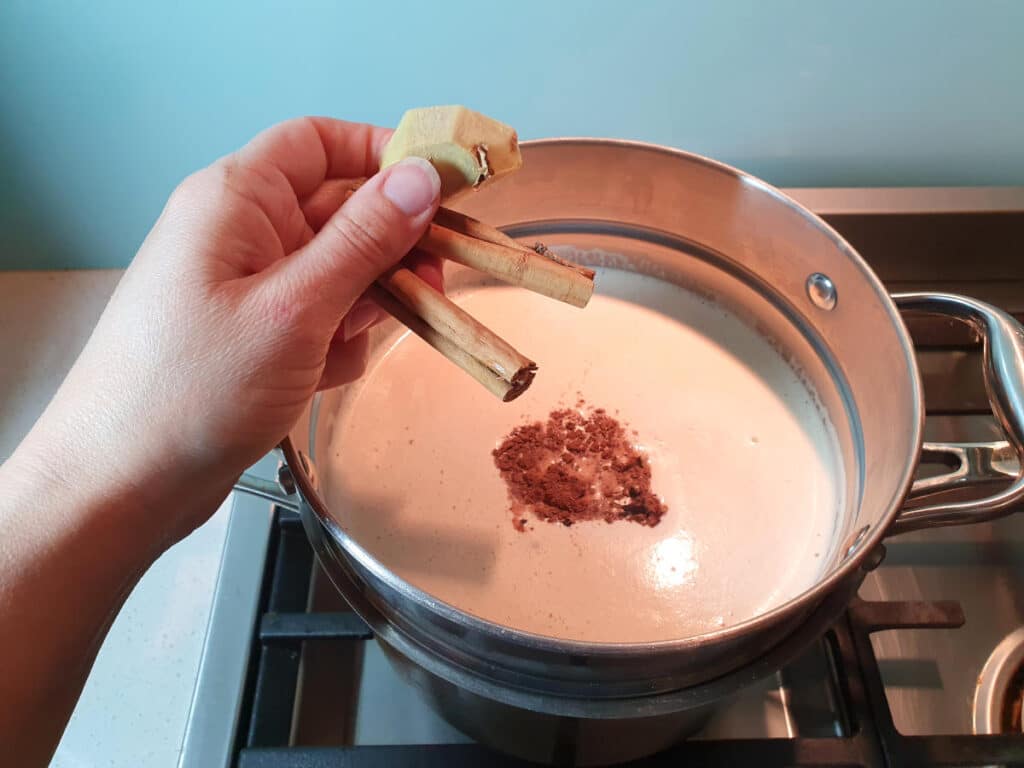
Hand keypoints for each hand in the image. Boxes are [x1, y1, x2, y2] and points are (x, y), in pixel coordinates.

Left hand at [11, 117, 441, 543]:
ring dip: (364, 304)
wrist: (122, 486)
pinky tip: (322, 376)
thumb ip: (364, 239)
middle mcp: (240, 235)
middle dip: (388, 248)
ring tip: (353, 344)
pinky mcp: (255, 335)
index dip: (383, 154)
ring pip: (337, 270)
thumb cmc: (188, 392)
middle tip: (431, 282)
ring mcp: (247, 288)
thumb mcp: (295, 308)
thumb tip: (421, 178)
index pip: (320, 143)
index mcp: (235, 200)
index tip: (441, 186)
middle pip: (339, 210)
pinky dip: (336, 343)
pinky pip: (320, 318)